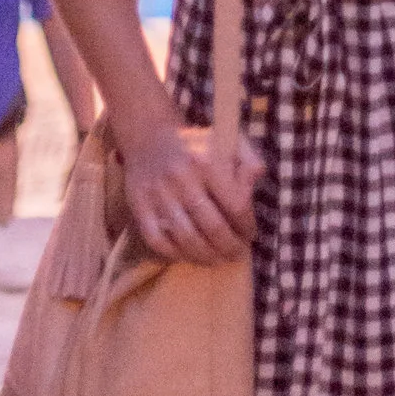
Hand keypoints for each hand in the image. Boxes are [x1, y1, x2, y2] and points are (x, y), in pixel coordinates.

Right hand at [118, 115, 262, 265]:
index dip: (246, 226)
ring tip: (218, 260)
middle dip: (230, 247)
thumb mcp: (227, 139)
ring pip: (186, 239)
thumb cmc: (195, 142)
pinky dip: (176, 254)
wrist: (149, 135)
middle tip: (238, 254)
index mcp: (207, 161)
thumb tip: (256, 181)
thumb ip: (247, 159)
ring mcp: (158, 195)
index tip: (251, 235)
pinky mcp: (139, 207)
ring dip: (207, 257)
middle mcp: (182, 179)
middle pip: (212, 227)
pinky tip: (189, 255)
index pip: (235, 205)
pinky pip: (158, 241)